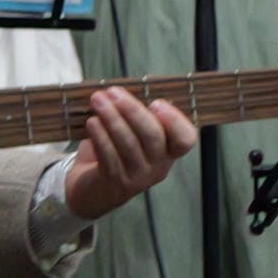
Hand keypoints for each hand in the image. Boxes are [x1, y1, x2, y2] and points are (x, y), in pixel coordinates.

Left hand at [63, 87, 197, 218]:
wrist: (92, 189)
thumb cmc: (115, 150)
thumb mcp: (131, 132)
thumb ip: (136, 114)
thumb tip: (131, 88)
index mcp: (169, 150)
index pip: (185, 139)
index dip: (174, 120)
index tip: (156, 102)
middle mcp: (159, 166)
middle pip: (153, 136)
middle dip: (132, 110)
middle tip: (113, 92)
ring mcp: (139, 177)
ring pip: (128, 144)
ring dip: (112, 118)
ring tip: (97, 101)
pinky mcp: (116, 182)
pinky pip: (109, 156)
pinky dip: (100, 136)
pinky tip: (92, 122)